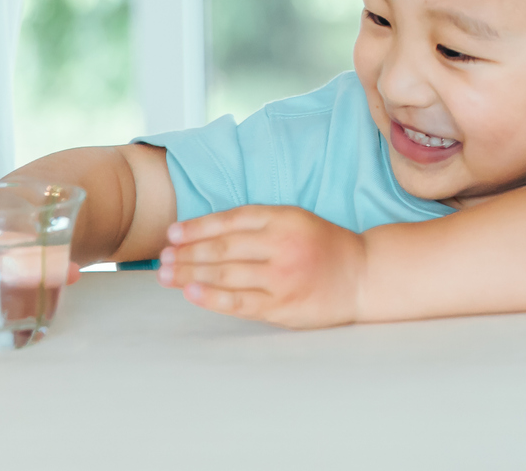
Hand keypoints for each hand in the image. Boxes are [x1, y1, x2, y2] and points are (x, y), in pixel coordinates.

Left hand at [159, 206, 367, 328]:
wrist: (363, 275)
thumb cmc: (323, 247)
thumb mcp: (296, 220)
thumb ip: (260, 223)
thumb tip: (205, 233)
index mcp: (285, 218)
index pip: (232, 220)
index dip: (198, 227)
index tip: (172, 234)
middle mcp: (282, 245)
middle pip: (223, 248)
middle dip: (188, 253)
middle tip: (162, 257)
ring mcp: (282, 277)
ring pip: (226, 274)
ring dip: (190, 274)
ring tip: (166, 274)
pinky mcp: (282, 305)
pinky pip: (240, 302)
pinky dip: (212, 298)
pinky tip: (191, 293)